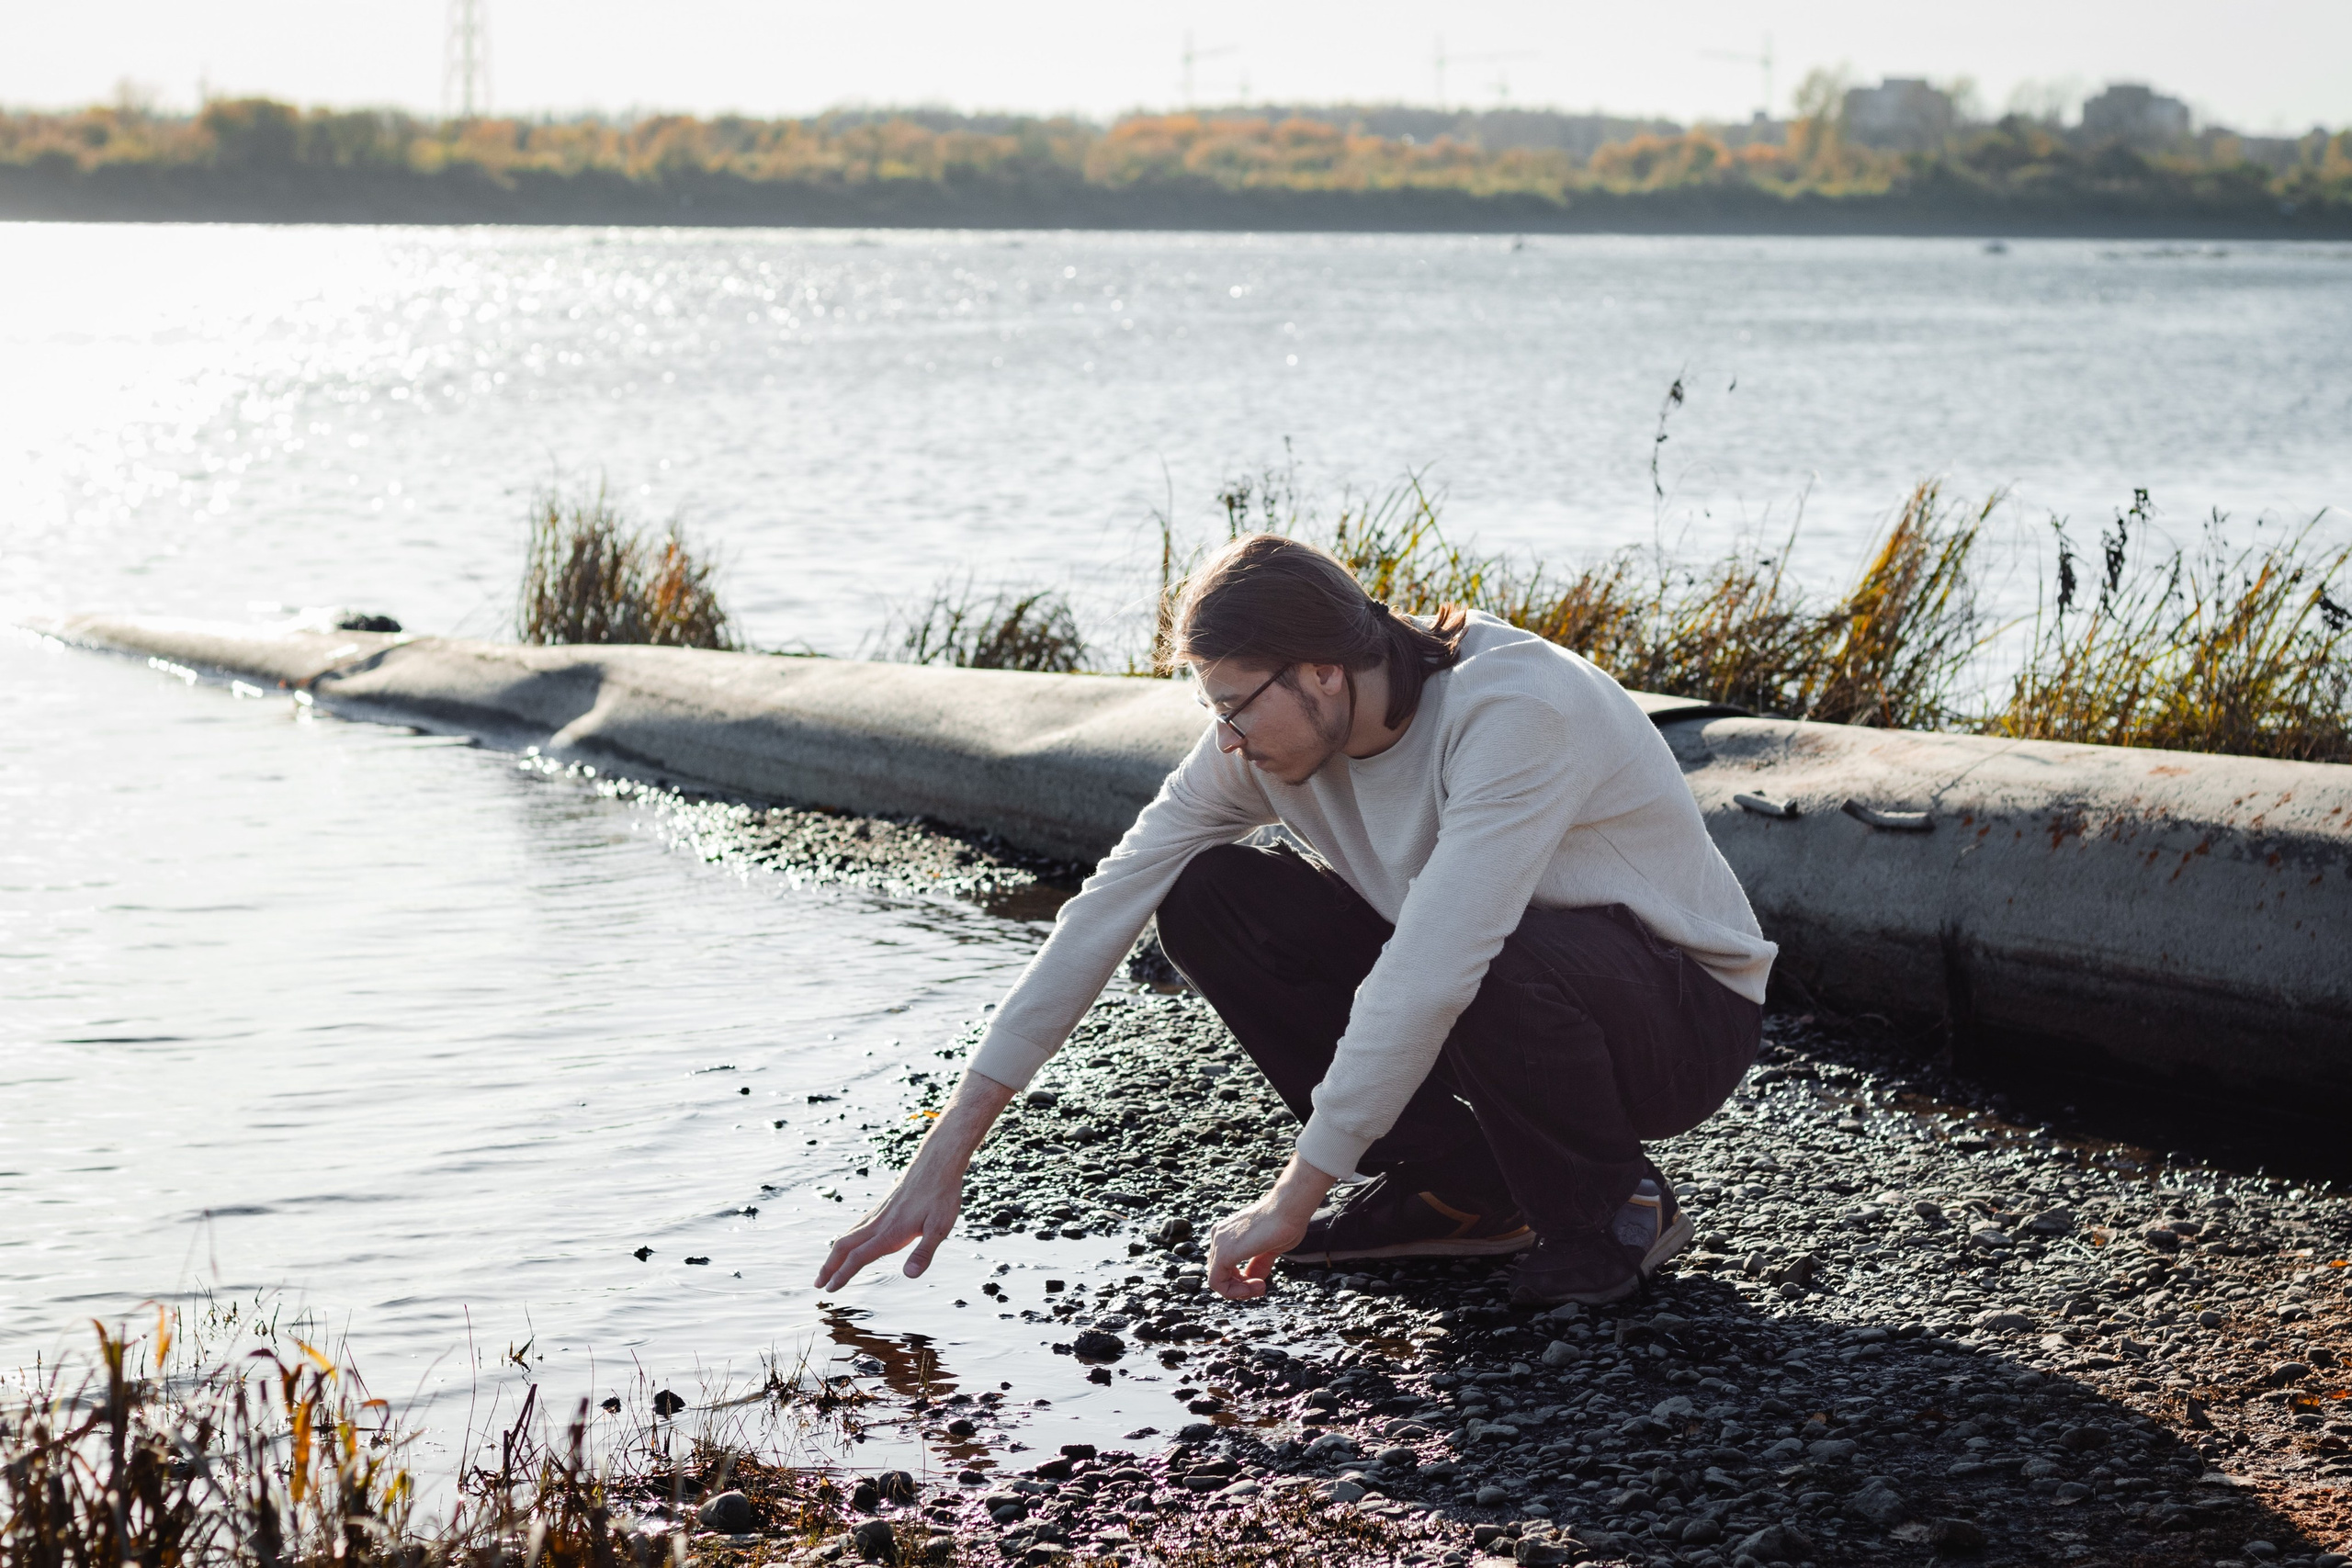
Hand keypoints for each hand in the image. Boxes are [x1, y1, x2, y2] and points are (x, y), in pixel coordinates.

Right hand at [814, 1070, 1014, 1292]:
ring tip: (827, 1270)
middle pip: (844, 1247)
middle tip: (818, 1285)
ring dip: (835, 1255)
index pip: (859, 1257)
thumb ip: (924, 1253)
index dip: (843, 1274)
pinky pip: (857, 1227)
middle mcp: (878, 1222)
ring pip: (848, 1235)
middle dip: (829, 1267)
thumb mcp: (940, 1227)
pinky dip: (845, 1241)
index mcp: (890, 1231)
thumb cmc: (941, 1194)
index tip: (830, 1290)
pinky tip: (849, 1245)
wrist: (937, 1162)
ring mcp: (878, 1213)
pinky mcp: (882, 1206)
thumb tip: (910, 1276)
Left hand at [1205, 1154, 1337, 1300]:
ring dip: (1240, 1291)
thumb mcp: (1269, 1249)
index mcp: (1227, 1233)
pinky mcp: (1224, 1252)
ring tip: (1261, 1286)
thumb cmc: (1286, 1222)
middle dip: (1241, 1287)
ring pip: (1216, 1281)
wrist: (1290, 1208)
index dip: (1241, 1282)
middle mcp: (1219, 1236)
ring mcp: (1219, 1242)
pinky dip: (1235, 1291)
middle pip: (1220, 1274)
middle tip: (1262, 1287)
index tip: (1261, 1283)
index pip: (1224, 1267)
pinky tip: (1257, 1285)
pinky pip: (1217, 1282)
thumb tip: (1254, 1280)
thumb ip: (1258, 1264)